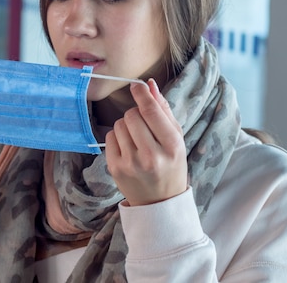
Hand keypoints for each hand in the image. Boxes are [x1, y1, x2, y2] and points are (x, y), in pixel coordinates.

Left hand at [105, 79, 187, 205]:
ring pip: (119, 124)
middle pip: (132, 115)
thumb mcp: (176, 138)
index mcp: (172, 146)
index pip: (151, 111)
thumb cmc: (170, 164)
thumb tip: (150, 85)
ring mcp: (131, 164)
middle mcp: (151, 156)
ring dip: (126, 126)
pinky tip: (127, 149)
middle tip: (143, 127)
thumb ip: (164, 110)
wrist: (159, 202)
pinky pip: (110, 137)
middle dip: (136, 114)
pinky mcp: (115, 169)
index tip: (136, 86)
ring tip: (137, 140)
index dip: (141, 94)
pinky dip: (117, 138)